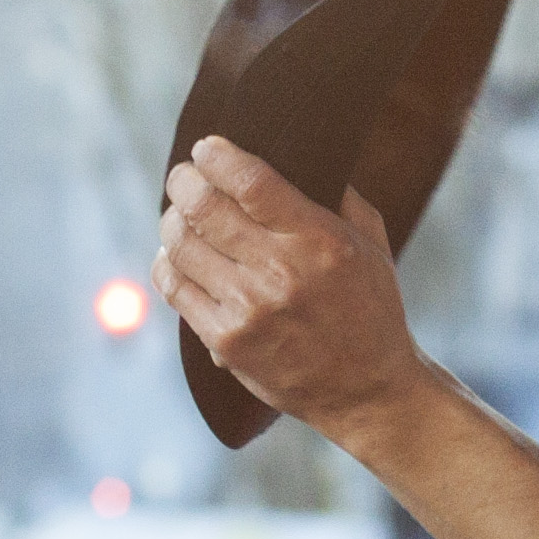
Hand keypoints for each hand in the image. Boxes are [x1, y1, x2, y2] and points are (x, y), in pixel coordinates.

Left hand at [154, 138, 433, 439]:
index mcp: (319, 241)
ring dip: (172, 220)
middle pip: (204, 208)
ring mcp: (247, 312)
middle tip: (183, 176)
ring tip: (180, 215)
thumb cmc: (371, 309)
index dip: (217, 156)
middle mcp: (279, 274)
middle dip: (183, 181)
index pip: (250, 182)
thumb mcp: (370, 244)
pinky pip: (174, 288)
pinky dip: (168, 262)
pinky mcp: (225, 342)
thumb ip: (336, 195)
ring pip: (180, 245)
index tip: (207, 147)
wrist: (367, 391)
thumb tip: (294, 150)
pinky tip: (177, 254)